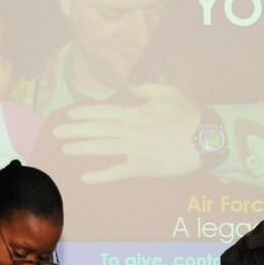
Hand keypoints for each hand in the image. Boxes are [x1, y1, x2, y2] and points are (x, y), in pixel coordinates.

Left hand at [53, 83, 202, 183]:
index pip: (104, 111)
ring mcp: (137, 149)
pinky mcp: (144, 167)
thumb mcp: (170, 92)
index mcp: (137, 112)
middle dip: (75, 131)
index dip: (84, 113)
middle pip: (98, 129)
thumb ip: (147, 89)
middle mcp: (132, 130)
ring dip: (82, 149)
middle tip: (57, 133)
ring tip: (65, 150)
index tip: (69, 115)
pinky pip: (118, 172)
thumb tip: (130, 87)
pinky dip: (100, 175)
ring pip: (103, 147)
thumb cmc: (190, 116)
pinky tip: (85, 178)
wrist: (207, 139)